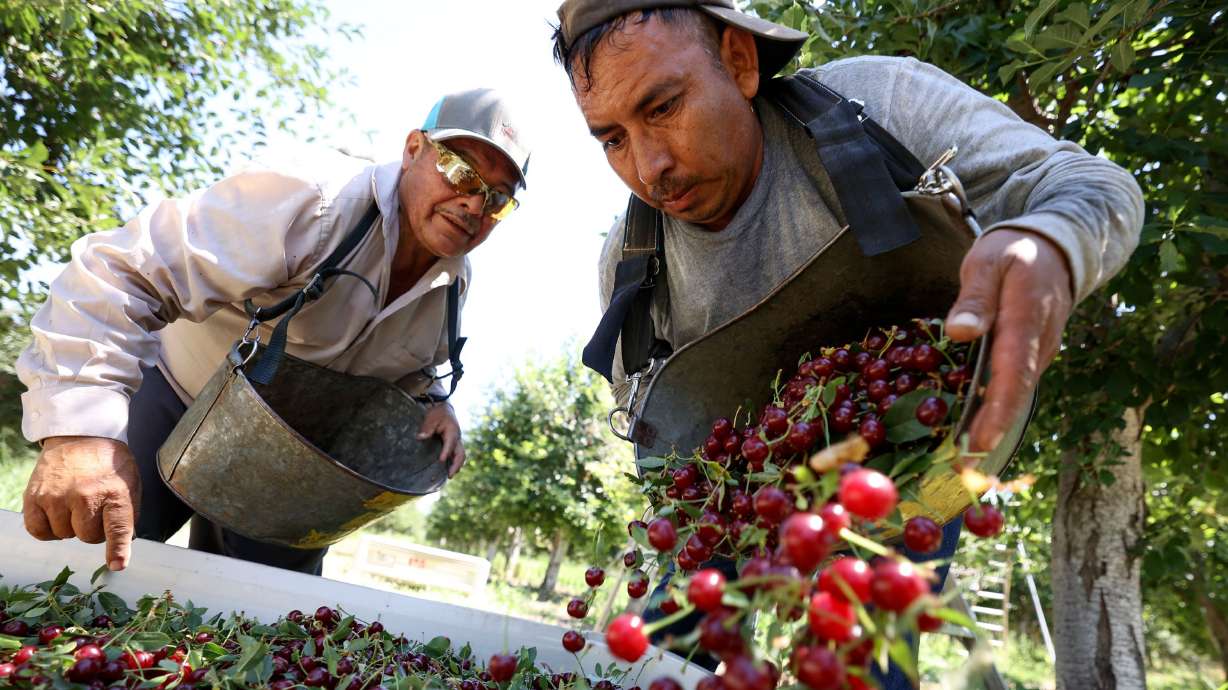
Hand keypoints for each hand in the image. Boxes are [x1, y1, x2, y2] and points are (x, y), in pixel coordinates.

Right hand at [23, 436, 141, 570]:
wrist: (82, 436)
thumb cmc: (109, 465)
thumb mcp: (130, 484)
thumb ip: (128, 516)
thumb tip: (123, 548)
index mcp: (114, 492)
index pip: (117, 527)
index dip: (117, 549)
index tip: (117, 564)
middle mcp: (85, 495)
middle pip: (88, 537)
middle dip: (93, 529)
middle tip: (94, 508)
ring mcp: (57, 497)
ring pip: (64, 535)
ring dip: (70, 526)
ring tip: (75, 503)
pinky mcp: (34, 497)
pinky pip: (39, 531)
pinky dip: (48, 529)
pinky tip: (57, 513)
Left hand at [417, 403, 465, 477]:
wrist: (443, 408)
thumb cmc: (437, 413)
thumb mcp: (431, 418)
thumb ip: (427, 428)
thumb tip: (420, 438)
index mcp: (452, 431)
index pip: (450, 443)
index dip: (446, 452)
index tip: (441, 461)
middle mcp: (457, 438)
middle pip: (461, 453)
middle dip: (456, 465)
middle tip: (449, 475)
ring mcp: (457, 442)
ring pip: (461, 456)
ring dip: (457, 466)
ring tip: (450, 476)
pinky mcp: (454, 444)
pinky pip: (457, 455)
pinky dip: (455, 463)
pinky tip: (448, 470)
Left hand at [945, 229, 1074, 452]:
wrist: (1058, 249)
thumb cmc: (1015, 253)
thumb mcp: (989, 261)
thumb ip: (975, 296)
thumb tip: (960, 331)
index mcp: (1027, 319)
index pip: (1014, 373)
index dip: (997, 411)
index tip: (979, 442)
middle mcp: (1040, 343)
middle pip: (1016, 395)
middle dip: (992, 433)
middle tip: (962, 467)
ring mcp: (1041, 352)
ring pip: (1016, 395)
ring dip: (992, 426)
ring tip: (961, 458)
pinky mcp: (1034, 356)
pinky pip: (1015, 386)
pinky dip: (995, 408)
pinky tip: (971, 427)